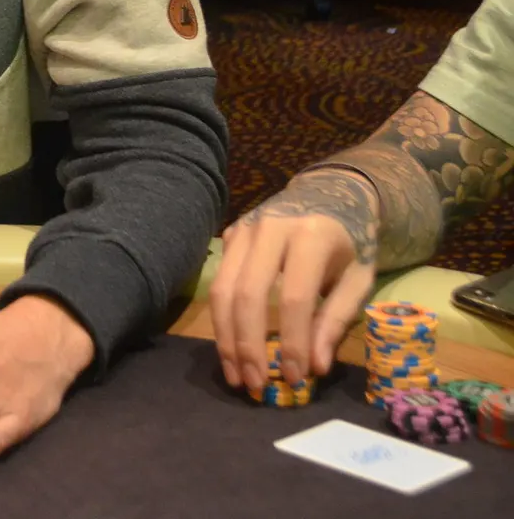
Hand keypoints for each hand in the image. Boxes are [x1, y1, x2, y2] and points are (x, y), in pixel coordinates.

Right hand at [210, 167, 378, 392]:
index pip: (294, 298)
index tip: (293, 377)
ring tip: (236, 374)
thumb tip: (313, 366)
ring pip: (222, 290)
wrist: (330, 193)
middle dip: (249, 345)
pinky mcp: (230, 237)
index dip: (291, 341)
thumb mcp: (358, 281)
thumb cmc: (351, 244)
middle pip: (248, 295)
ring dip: (226, 337)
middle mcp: (270, 229)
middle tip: (254, 384)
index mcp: (311, 237)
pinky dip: (221, 320)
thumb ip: (335, 320)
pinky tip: (230, 348)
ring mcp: (244, 230)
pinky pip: (218, 283)